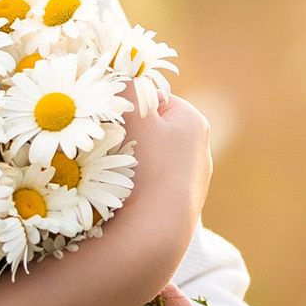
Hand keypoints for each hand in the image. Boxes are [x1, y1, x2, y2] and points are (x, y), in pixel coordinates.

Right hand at [117, 92, 211, 244]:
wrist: (155, 236)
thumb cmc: (145, 169)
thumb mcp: (133, 116)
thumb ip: (125, 86)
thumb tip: (117, 68)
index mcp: (194, 122)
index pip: (152, 99)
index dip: (126, 108)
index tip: (109, 123)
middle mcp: (199, 151)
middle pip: (149, 130)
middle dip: (126, 136)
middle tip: (106, 148)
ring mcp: (190, 183)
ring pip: (147, 160)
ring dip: (126, 163)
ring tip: (112, 176)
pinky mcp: (178, 209)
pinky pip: (149, 187)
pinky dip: (134, 188)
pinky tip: (123, 199)